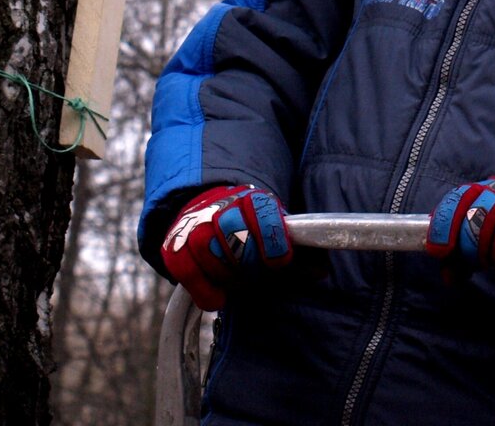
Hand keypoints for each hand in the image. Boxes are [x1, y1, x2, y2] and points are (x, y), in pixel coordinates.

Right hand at [161, 184, 291, 309]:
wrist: (209, 216)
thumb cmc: (252, 233)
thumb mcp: (277, 236)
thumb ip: (300, 253)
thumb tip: (320, 271)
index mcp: (252, 199)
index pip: (264, 214)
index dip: (274, 242)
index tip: (279, 261)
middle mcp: (221, 205)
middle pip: (237, 236)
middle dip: (251, 264)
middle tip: (256, 274)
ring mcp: (194, 224)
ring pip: (209, 250)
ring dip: (228, 276)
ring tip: (237, 281)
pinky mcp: (174, 247)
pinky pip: (186, 271)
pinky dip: (205, 291)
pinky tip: (219, 296)